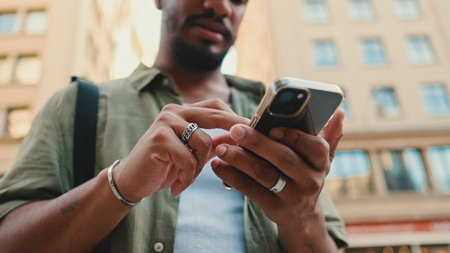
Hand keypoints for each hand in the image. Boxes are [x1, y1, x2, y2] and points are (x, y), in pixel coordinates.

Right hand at [112, 99, 249, 200]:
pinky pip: (188, 159)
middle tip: (248, 147)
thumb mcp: (193, 154)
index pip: (216, 106)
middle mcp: (174, 111)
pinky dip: (187, 177)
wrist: (132, 180)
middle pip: (215, 115)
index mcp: (183, 111)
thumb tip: (240, 138)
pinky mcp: (158, 138)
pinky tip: (176, 187)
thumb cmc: (164, 166)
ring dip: (199, 168)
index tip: (255, 128)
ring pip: (204, 142)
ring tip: (186, 179)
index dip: (236, 116)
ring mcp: (165, 122)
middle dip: (235, 130)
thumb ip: (213, 144)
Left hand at [211, 109, 343, 249]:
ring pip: (265, 175)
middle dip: (258, 143)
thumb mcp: (320, 158)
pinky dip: (232, 177)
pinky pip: (251, 191)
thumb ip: (329, 136)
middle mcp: (311, 180)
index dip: (294, 136)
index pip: (314, 146)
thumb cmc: (305, 175)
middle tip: (235, 130)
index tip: (272, 127)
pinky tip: (218, 166)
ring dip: (240, 160)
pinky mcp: (274, 208)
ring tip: (222, 147)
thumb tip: (340, 113)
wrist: (301, 214)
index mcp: (321, 162)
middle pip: (283, 159)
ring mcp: (293, 197)